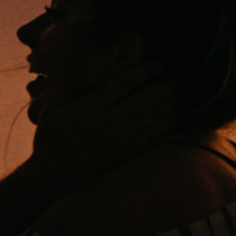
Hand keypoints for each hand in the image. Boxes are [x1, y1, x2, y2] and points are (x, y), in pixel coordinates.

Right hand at [27, 65, 178, 189]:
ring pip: (150, 118)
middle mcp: (106, 124)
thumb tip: (78, 56)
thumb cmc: (51, 138)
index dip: (145, 71)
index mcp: (88, 108)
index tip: (160, 61)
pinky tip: (177, 115)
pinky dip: (165, 124)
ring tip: (184, 91)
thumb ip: (68, 81)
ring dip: (170, 103)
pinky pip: (150, 137)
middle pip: (143, 100)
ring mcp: (117, 141)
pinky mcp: (123, 156)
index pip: (123, 84)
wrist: (51, 178)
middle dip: (166, 86)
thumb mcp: (53, 107)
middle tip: (181, 76)